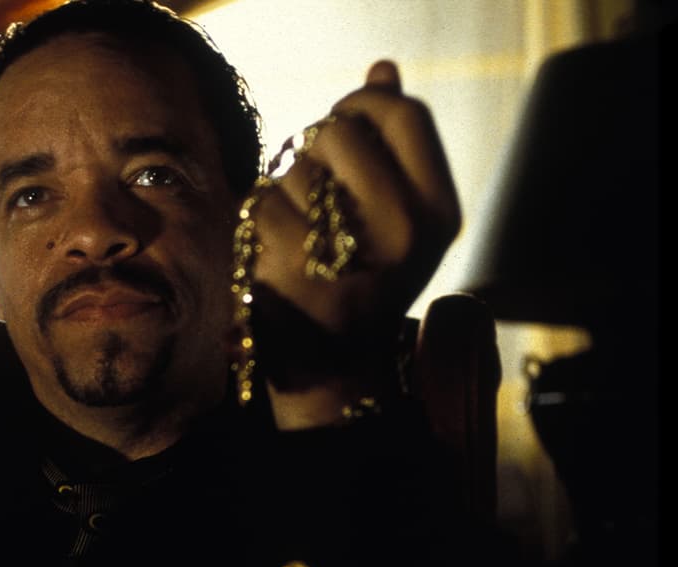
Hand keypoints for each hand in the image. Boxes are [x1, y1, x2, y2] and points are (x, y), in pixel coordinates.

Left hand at [241, 61, 460, 426]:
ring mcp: (350, 255)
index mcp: (437, 213)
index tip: (342, 130)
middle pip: (340, 131)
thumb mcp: (392, 215)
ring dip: (282, 192)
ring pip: (293, 169)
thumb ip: (388, 142)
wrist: (329, 368)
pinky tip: (273, 257)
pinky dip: (256, 223)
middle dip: (314, 153)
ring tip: (298, 239)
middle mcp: (404, 234)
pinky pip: (260, 205)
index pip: (403, 114)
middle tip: (315, 200)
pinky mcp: (294, 270)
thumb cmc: (355, 277)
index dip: (361, 106)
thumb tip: (383, 70)